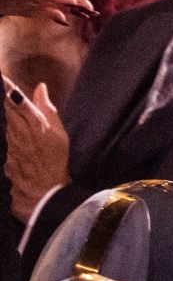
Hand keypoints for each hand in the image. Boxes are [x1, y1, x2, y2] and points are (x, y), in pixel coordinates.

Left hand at [0, 0, 95, 29]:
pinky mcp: (26, 9)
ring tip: (89, 16)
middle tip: (94, 11)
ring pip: (58, 6)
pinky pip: (46, 13)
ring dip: (74, 10)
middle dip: (78, 4)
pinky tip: (65, 22)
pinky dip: (58, 16)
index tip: (80, 5)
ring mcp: (32, 3)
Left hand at [5, 80, 69, 219]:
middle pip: (3, 109)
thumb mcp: (58, 134)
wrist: (42, 193)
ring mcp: (5, 144)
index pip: (14, 99)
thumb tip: (39, 88)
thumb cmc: (55, 161)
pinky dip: (0, 128)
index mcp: (33, 123)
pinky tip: (1, 125)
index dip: (6, 87)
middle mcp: (16, 131)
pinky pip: (0, 137)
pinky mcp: (1, 155)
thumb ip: (47, 109)